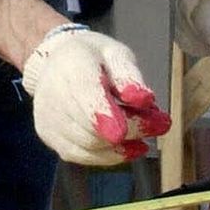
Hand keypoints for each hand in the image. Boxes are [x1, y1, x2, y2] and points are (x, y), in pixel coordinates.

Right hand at [21, 25, 170, 164]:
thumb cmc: (93, 57)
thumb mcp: (116, 54)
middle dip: (131, 129)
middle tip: (161, 123)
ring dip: (123, 145)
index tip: (122, 133)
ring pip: (89, 145)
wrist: (56, 62)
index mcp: (72, 64)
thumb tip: (144, 100)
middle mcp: (52, 93)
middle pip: (92, 125)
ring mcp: (48, 118)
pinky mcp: (48, 136)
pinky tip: (128, 148)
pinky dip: (108, 155)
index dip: (104, 115)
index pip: (85, 93)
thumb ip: (130, 76)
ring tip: (145, 133)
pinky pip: (82, 155)